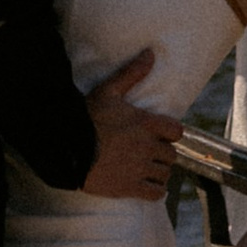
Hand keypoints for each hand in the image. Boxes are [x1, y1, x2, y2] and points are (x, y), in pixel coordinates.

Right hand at [80, 49, 179, 200]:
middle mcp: (147, 147)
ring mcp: (139, 169)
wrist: (69, 147)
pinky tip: (147, 184)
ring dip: (159, 171)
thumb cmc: (89, 117)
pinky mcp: (130, 188)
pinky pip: (156, 194)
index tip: (160, 133)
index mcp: (146, 124)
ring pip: (165, 174)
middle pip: (172, 155)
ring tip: (148, 167)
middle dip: (163, 152)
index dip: (170, 132)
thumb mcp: (109, 91)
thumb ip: (132, 73)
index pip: (177, 131)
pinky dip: (155, 190)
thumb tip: (151, 53)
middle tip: (150, 150)